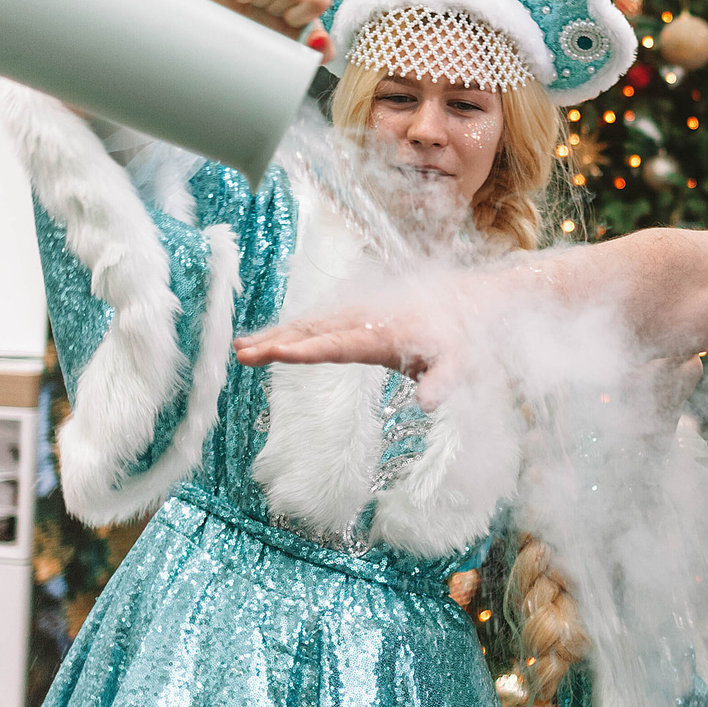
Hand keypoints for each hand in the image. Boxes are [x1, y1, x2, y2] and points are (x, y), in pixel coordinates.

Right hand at [234, 294, 476, 406]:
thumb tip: (427, 404)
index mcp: (383, 334)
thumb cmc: (461, 338)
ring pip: (309, 323)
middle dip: (276, 341)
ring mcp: (356, 315)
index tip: (277, 352)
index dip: (307, 349)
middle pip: (313, 331)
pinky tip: (267, 339)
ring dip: (275, 334)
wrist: (467, 302)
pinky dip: (289, 329)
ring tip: (240, 348)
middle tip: (242, 354)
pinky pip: (316, 321)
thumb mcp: (459, 362)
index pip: (337, 345)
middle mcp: (364, 321)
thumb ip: (442, 381)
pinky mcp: (354, 314)